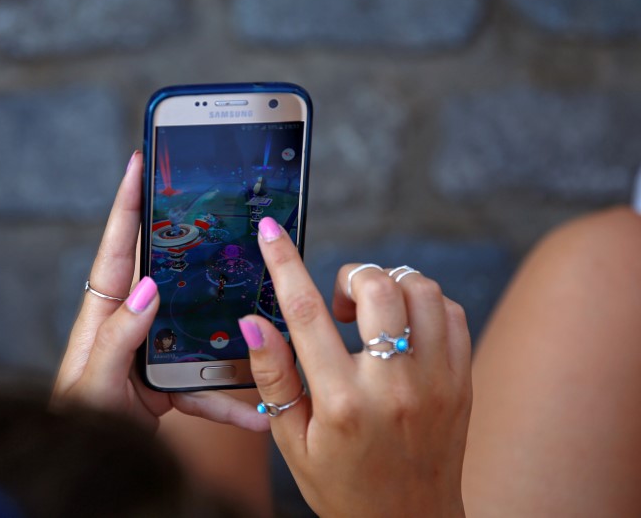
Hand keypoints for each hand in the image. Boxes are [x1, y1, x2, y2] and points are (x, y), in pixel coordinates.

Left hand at [53, 151, 268, 432]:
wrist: (85, 468)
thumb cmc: (77, 424)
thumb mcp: (95, 382)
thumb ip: (119, 338)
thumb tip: (148, 287)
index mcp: (104, 316)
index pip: (118, 248)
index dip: (128, 203)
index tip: (139, 162)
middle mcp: (129, 324)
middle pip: (163, 270)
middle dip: (186, 240)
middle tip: (213, 207)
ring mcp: (150, 351)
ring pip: (195, 325)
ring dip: (224, 326)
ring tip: (254, 309)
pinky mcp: (166, 382)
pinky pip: (204, 384)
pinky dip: (228, 399)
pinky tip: (254, 413)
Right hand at [239, 217, 471, 516]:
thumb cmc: (341, 486)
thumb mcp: (291, 440)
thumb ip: (272, 378)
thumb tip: (253, 322)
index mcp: (341, 402)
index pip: (305, 312)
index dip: (283, 262)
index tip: (271, 229)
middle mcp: (394, 386)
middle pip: (377, 287)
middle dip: (349, 277)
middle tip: (339, 305)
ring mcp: (437, 381)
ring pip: (422, 289)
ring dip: (389, 285)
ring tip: (372, 315)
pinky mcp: (462, 380)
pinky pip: (451, 312)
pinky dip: (423, 303)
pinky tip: (403, 326)